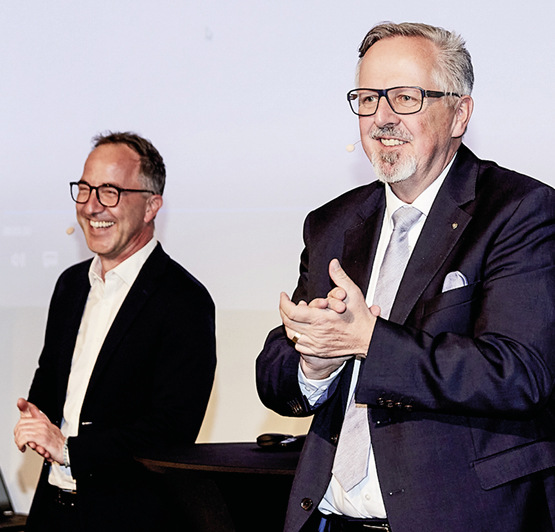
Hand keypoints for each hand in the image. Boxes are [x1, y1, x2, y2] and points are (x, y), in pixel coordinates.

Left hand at [14, 398, 64, 463]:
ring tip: (21, 445)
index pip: (32, 409)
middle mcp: (43, 423)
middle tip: (19, 440)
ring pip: (22, 431)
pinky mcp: (42, 438)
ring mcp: (42, 430)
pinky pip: (26, 438)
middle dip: (17, 434)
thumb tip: (31, 410)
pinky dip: (21, 444)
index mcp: (43, 419)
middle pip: (22, 422)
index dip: (24, 408)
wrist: (64, 448)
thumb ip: (37, 420)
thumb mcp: (46, 428)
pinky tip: (23, 447)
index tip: (20, 405)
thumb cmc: (55, 440)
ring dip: (19, 441)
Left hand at [280, 259, 376, 378]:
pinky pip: (299, 346)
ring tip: (293, 314)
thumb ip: (339, 276)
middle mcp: (316, 333)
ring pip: (292, 335)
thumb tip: (333, 264)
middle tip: (285, 303)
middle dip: (283, 310)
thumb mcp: (352, 293)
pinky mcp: (319, 351)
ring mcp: (316, 344)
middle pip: (288, 323)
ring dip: (289, 324)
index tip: (284, 295)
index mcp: (320, 319)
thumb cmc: (361, 318)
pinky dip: (296, 336)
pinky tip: (300, 329)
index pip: (291, 312)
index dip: (283, 302)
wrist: (369, 339)